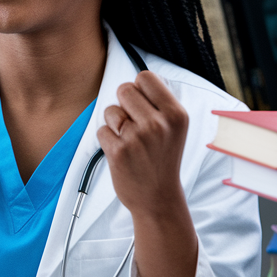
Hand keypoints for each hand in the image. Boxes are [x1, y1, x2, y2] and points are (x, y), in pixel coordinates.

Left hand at [96, 71, 197, 276]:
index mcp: (176, 114)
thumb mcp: (174, 129)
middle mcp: (158, 124)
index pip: (145, 77)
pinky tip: (121, 153)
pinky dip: (107, 140)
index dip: (138, 88)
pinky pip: (101, 130)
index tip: (141, 103)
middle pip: (124, 89)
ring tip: (129, 141)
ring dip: (114, 123)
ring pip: (110, 110)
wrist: (158, 199)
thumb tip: (136, 81)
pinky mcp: (118, 151)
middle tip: (133, 124)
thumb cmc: (163, 160)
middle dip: (124, 104)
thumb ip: (159, 104)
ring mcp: (137, 138)